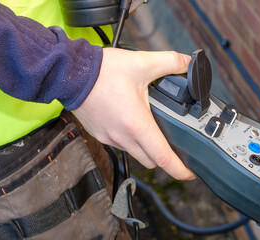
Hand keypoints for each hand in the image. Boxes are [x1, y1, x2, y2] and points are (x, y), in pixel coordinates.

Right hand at [73, 48, 195, 179]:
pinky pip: (121, 145)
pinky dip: (131, 140)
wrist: (69, 73)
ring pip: (136, 154)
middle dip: (165, 157)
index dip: (180, 170)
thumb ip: (170, 62)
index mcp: (136, 124)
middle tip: (174, 144)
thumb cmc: (102, 71)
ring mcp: (109, 138)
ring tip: (153, 128)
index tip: (190, 174)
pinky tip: (133, 122)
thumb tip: (187, 63)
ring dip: (147, 148)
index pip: (163, 157)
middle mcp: (122, 137)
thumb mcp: (142, 62)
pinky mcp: (100, 135)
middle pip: (151, 161)